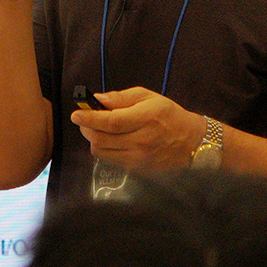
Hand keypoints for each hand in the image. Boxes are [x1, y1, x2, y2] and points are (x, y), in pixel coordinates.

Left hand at [69, 86, 205, 171]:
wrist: (190, 142)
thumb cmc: (168, 115)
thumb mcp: (148, 97)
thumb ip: (122, 97)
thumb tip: (98, 99)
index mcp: (146, 119)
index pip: (111, 122)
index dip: (90, 118)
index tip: (76, 114)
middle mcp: (141, 141)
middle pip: (101, 138)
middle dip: (86, 128)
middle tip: (84, 119)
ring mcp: (138, 158)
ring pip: (101, 151)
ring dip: (93, 139)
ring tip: (98, 128)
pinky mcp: (136, 169)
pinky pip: (110, 159)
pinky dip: (104, 148)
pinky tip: (110, 140)